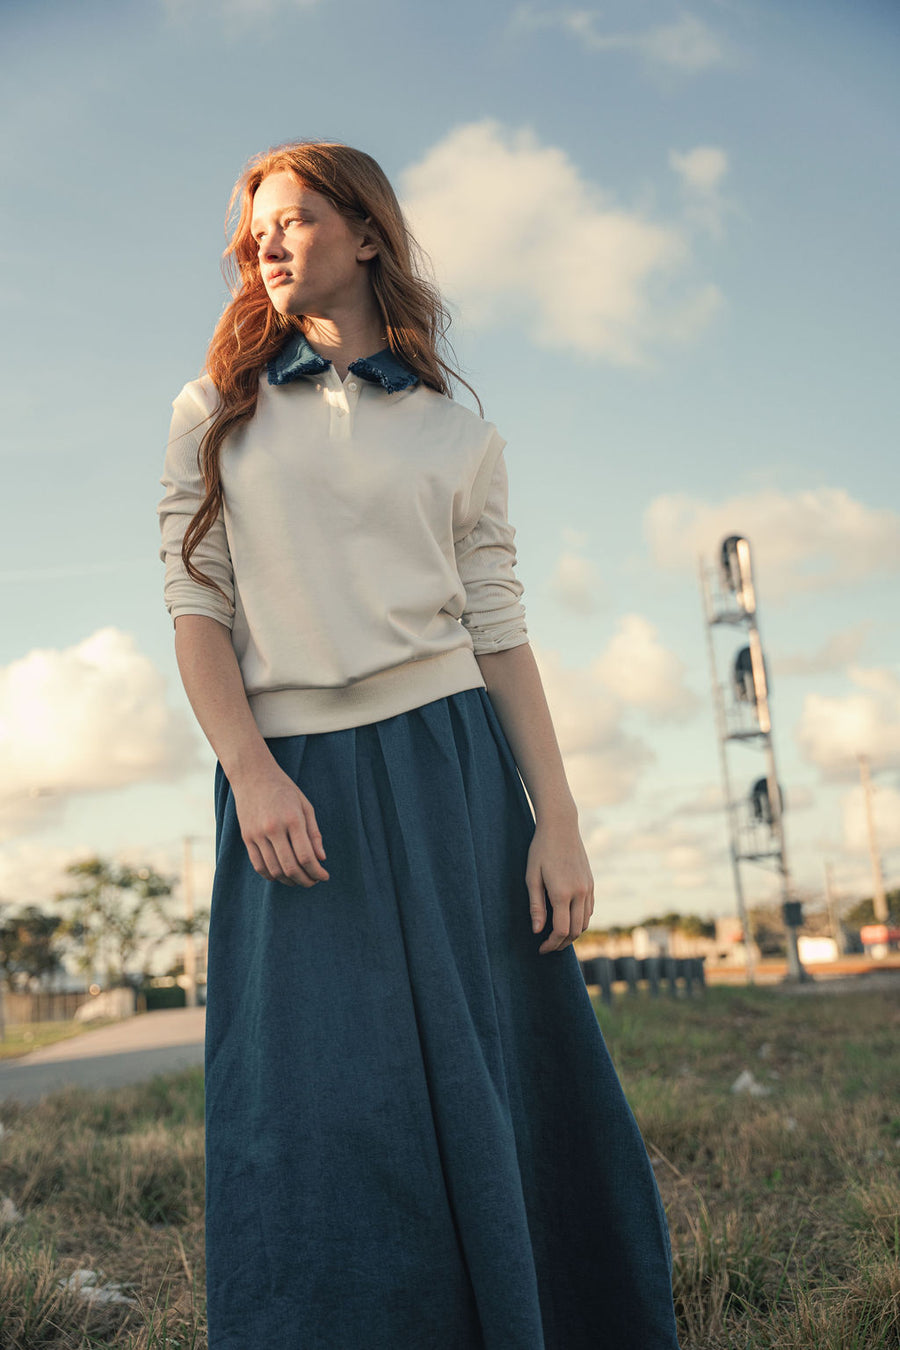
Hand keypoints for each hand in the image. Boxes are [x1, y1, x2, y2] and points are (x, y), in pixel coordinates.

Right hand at [231, 762, 329, 887]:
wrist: (252, 775)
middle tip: (314, 881)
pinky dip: (271, 875)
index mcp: (292, 819)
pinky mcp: (246, 838)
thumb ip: (314, 833)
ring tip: (299, 880)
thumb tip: (321, 859)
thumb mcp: (305, 805)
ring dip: (289, 881)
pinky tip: (282, 876)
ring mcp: (257, 834)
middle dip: (305, 880)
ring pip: (274, 870)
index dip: (317, 871)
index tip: (324, 876)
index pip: (306, 856)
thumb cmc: (283, 789)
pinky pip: (258, 865)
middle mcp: (273, 828)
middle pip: (290, 867)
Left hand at [525, 818, 593, 954]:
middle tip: (548, 947)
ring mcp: (588, 888)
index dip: (551, 944)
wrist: (561, 827)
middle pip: (575, 931)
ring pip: (585, 923)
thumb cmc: (541, 850)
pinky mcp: (591, 883)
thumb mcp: (532, 877)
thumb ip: (536, 906)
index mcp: (562, 893)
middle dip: (561, 943)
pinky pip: (589, 910)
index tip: (541, 949)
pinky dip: (580, 921)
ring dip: (572, 934)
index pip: (561, 930)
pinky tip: (568, 920)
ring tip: (557, 937)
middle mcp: (579, 893)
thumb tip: (537, 931)